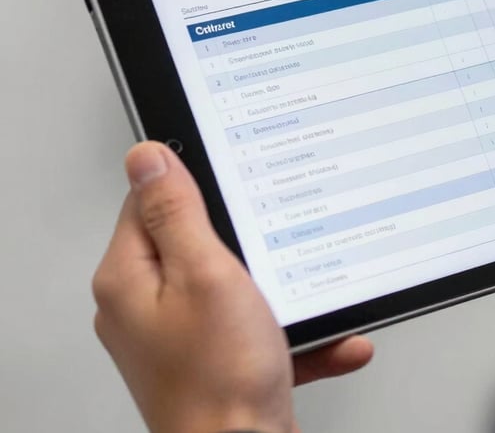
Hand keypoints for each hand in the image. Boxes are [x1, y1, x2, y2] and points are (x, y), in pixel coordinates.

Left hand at [93, 142, 373, 432]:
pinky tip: (322, 336)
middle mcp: (144, 306)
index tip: (232, 183)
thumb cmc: (220, 380)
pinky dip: (287, 328)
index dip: (193, 184)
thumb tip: (147, 156)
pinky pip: (252, 324)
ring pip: (231, 282)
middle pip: (193, 239)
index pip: (149, 200)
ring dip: (275, 288)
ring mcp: (179, 335)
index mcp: (128, 279)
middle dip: (244, 239)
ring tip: (297, 295)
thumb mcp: (205, 272)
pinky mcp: (211, 358)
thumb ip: (175, 210)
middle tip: (271, 241)